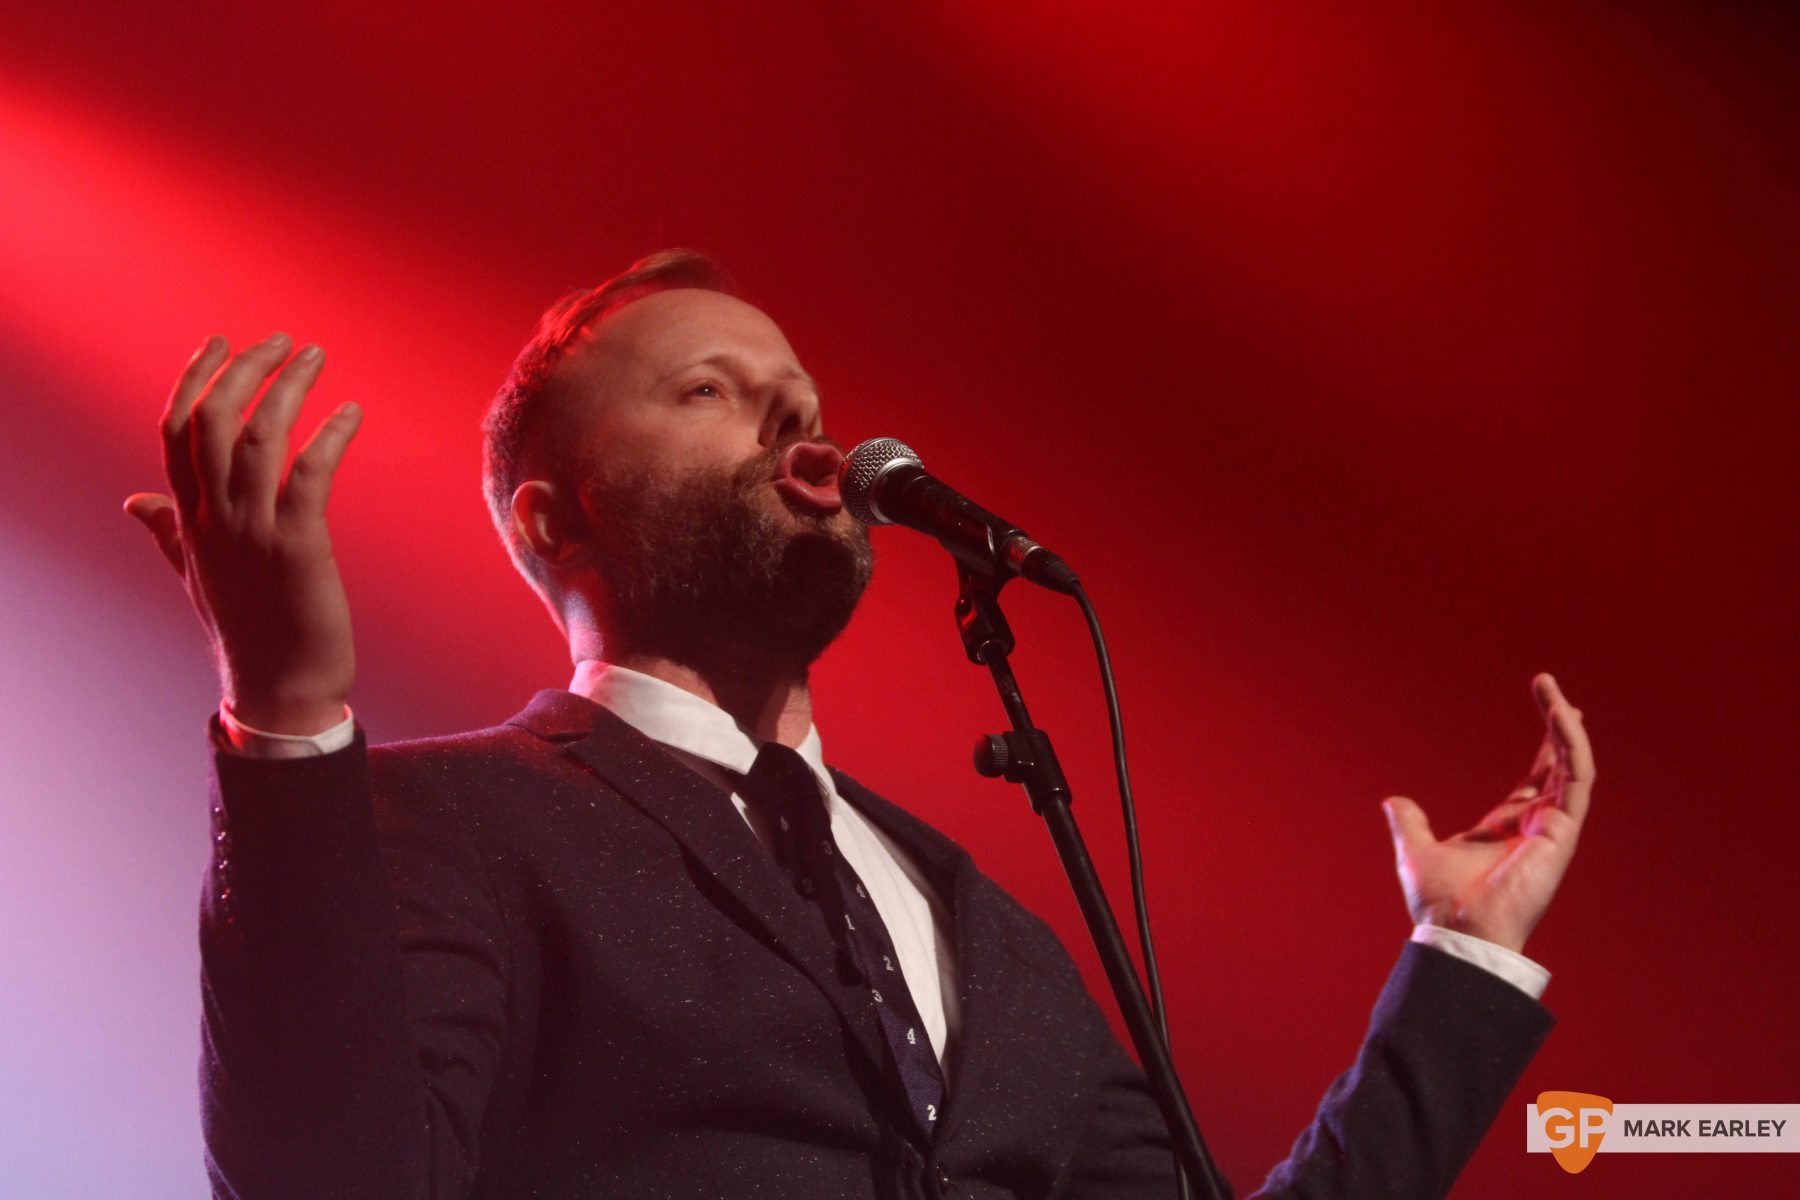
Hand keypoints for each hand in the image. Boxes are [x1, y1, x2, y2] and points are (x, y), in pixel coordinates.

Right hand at [124, 334, 362, 734]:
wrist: (278, 688)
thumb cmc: (245, 628)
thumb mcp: (195, 573)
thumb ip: (167, 530)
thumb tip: (136, 501)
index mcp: (190, 517)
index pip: (176, 429)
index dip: (195, 378)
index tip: (221, 340)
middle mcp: (214, 518)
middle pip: (215, 420)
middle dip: (245, 369)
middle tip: (283, 340)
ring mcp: (253, 532)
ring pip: (258, 437)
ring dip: (288, 388)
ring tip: (314, 356)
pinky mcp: (297, 548)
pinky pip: (308, 476)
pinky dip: (330, 436)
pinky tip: (351, 413)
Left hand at [1381, 674, 1595, 954]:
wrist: (1456, 931)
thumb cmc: (1441, 903)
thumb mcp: (1417, 850)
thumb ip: (1410, 822)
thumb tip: (1393, 801)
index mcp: (1508, 827)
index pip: (1536, 778)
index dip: (1546, 746)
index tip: (1550, 708)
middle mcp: (1537, 825)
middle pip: (1559, 766)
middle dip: (1559, 726)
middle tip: (1550, 687)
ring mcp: (1554, 828)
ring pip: (1574, 767)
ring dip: (1566, 727)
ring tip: (1552, 690)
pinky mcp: (1563, 833)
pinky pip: (1577, 780)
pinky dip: (1574, 747)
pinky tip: (1563, 717)